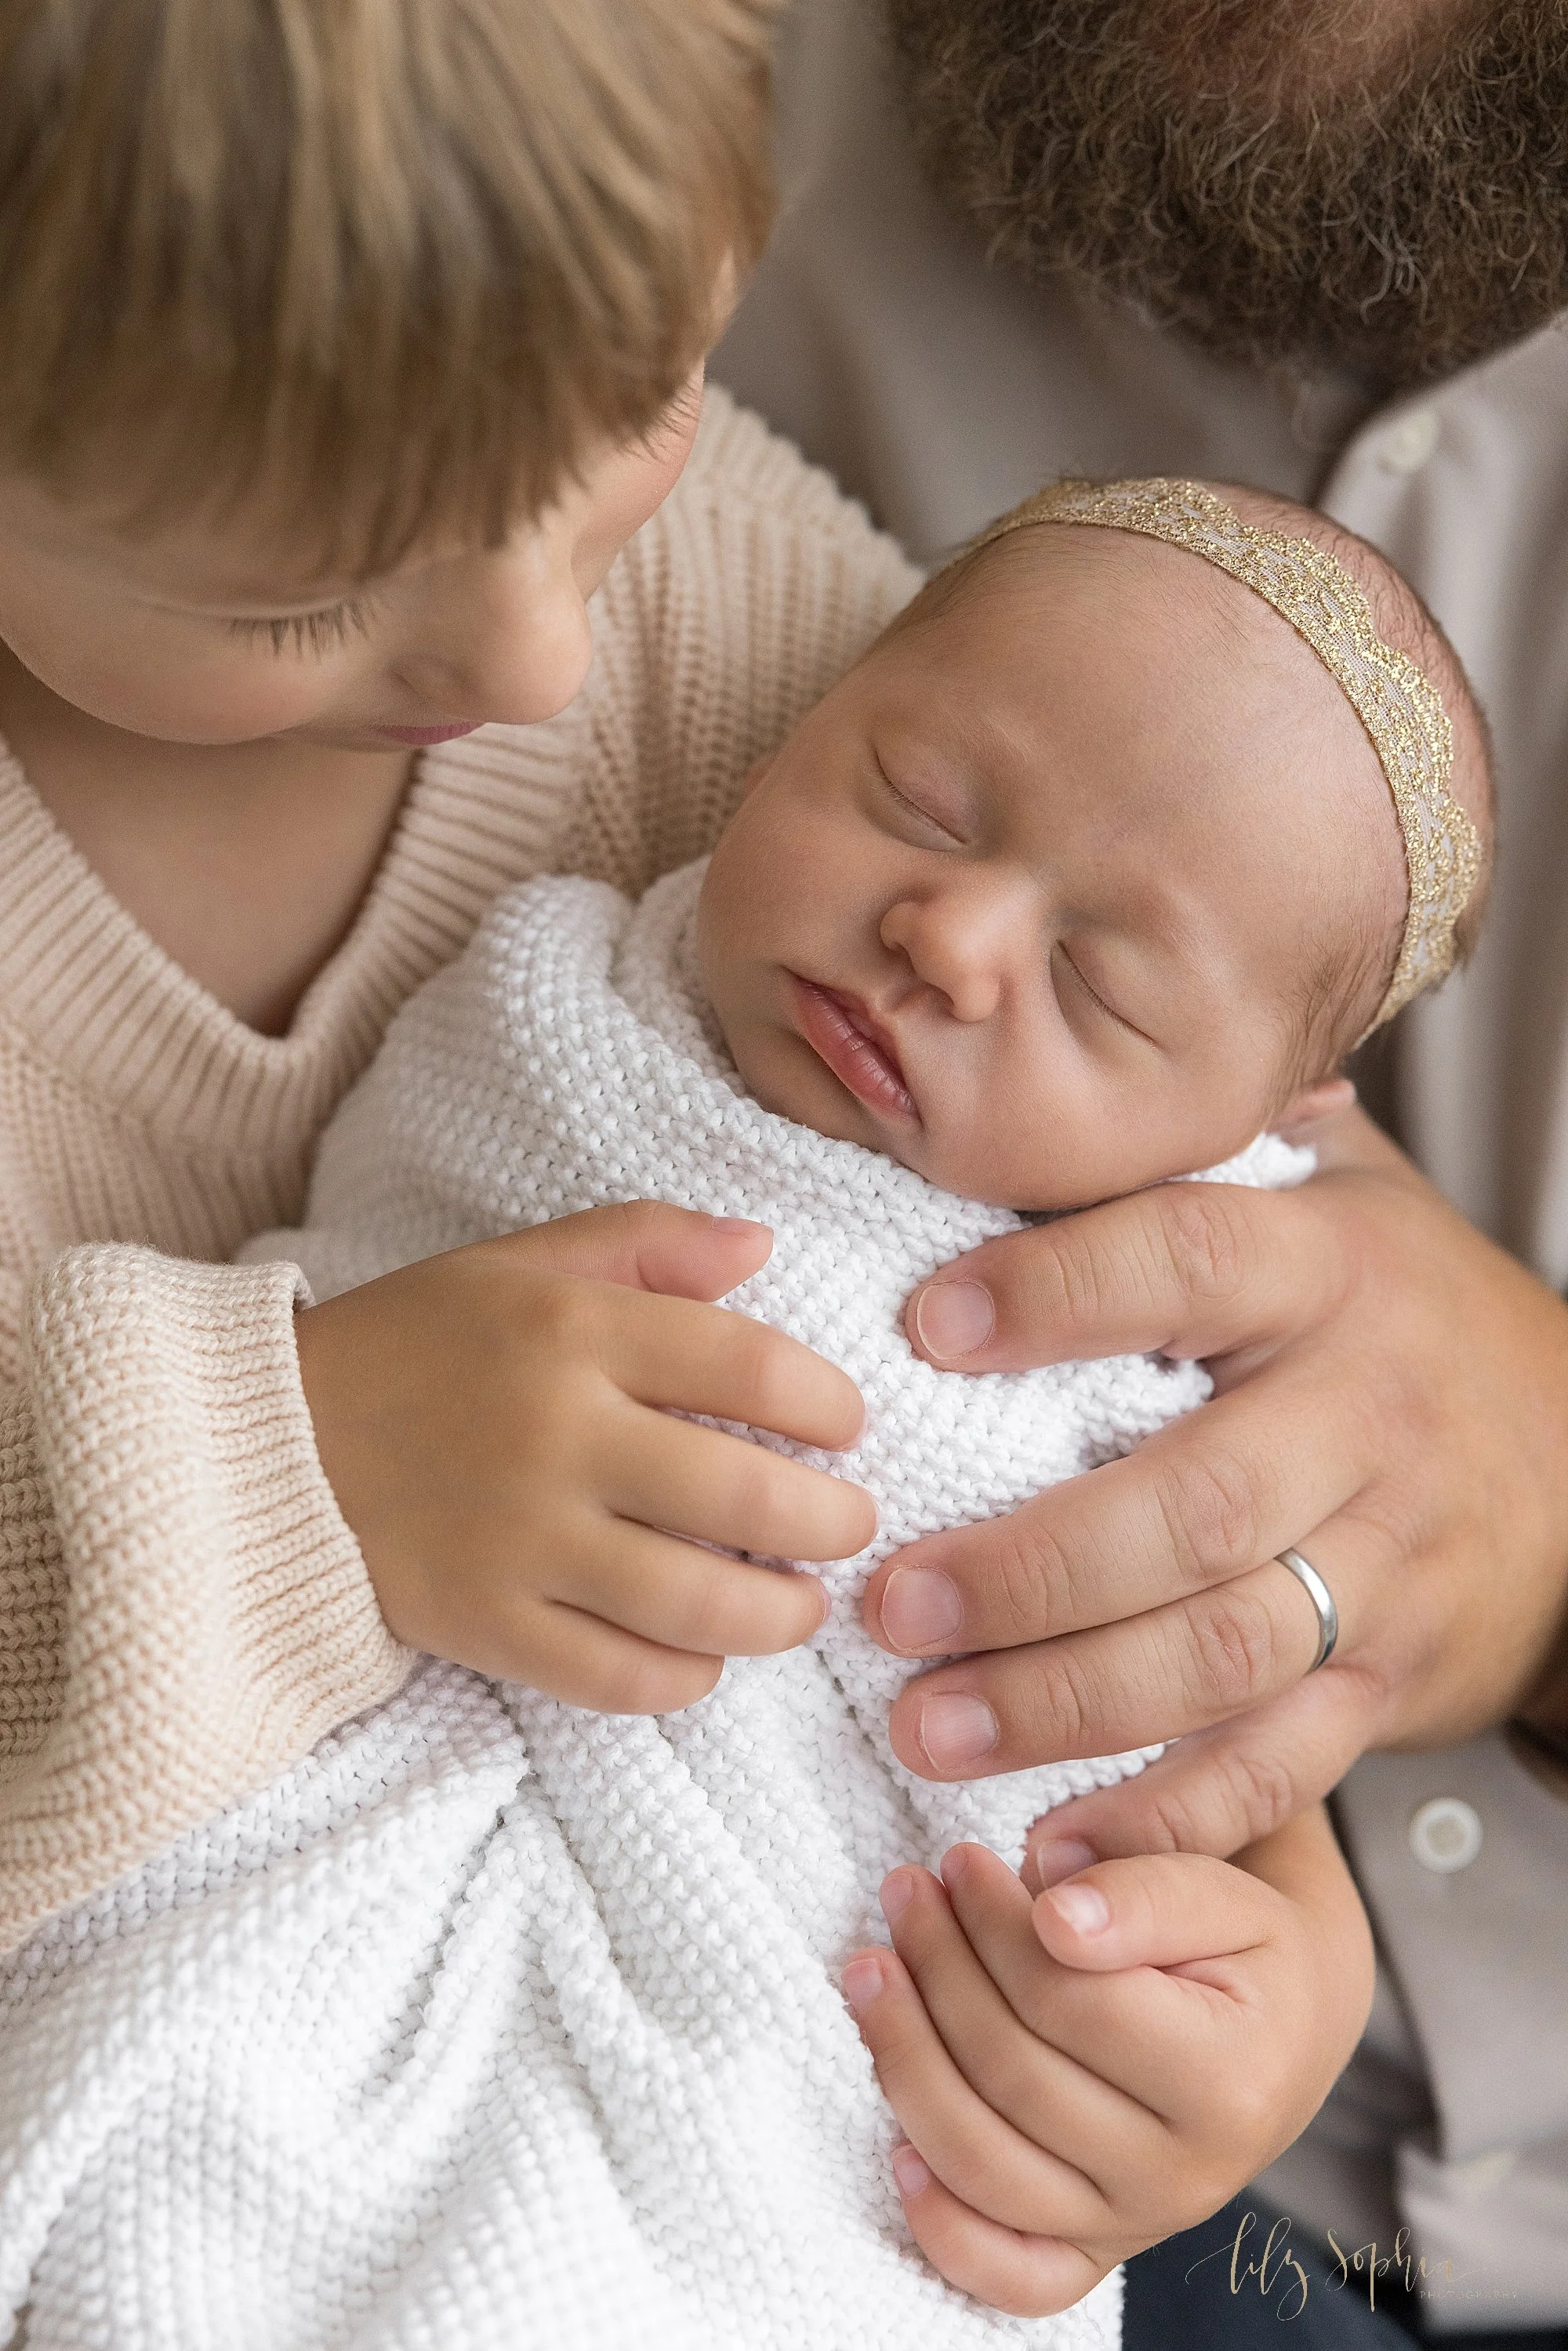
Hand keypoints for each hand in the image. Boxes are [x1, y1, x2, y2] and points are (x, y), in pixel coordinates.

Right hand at [296, 1201, 873, 1708]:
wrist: (270, 1447)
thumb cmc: (416, 1345)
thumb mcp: (522, 1264)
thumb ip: (646, 1244)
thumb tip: (762, 1243)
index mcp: (571, 1332)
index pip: (751, 1367)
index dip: (829, 1404)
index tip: (848, 1426)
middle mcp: (553, 1436)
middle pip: (745, 1496)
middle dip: (833, 1522)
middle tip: (854, 1525)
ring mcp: (519, 1541)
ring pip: (696, 1603)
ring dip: (780, 1615)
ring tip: (802, 1603)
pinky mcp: (487, 1627)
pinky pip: (619, 1677)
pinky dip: (685, 1676)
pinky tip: (706, 1654)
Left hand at [841, 1809, 1372, 2316]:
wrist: (1282, 2032)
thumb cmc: (1245, 1948)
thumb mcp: (1221, 1892)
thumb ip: (1144, 1891)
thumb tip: (1055, 1915)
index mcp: (1228, 2081)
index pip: (1069, 2001)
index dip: (995, 1925)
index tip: (957, 1859)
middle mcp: (1186, 2176)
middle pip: (1013, 2074)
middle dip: (939, 1969)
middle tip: (904, 1890)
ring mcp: (1136, 2227)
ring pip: (987, 2163)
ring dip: (904, 2060)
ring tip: (870, 1970)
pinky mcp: (1096, 2254)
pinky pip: (1009, 2275)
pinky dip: (943, 2225)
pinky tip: (895, 2146)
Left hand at [861, 1105, 1567, 1864]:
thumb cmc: (1410, 1311)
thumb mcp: (1346, 1193)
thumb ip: (1226, 1138)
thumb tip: (1077, 1066)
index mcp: (1328, 1274)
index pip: (1185, 1266)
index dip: (1058, 1295)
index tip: (925, 1329)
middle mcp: (1363, 1419)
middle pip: (1197, 1505)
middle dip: (1034, 1566)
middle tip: (891, 1602)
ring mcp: (1387, 1561)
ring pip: (1228, 1649)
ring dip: (1068, 1701)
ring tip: (927, 1727)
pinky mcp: (1389, 1677)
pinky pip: (1282, 1764)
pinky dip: (1167, 1816)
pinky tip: (1052, 1849)